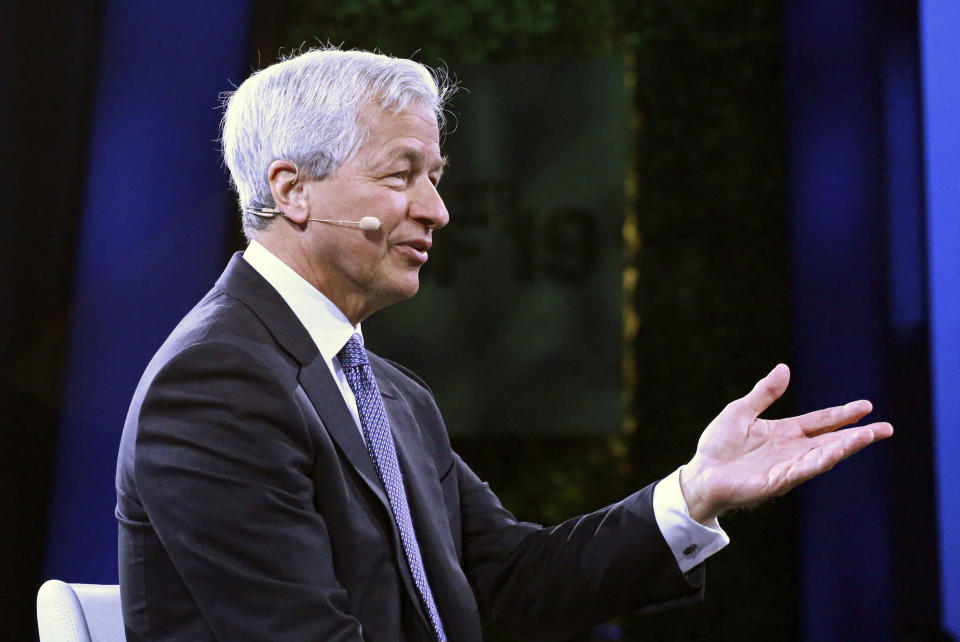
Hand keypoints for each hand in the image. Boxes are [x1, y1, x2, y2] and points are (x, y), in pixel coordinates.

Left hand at [679, 363, 892, 522]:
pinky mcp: (775, 482)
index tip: (866, 406)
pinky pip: (801, 471)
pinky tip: (834, 453)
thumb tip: (785, 368)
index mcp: (785, 433)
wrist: (700, 475)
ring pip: (822, 456)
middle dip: (858, 435)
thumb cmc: (718, 446)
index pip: (820, 422)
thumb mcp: (740, 411)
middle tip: (885, 428)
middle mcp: (791, 451)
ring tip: (867, 436)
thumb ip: (764, 393)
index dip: (842, 414)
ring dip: (845, 447)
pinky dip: (818, 461)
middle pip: (831, 441)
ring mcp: (786, 467)